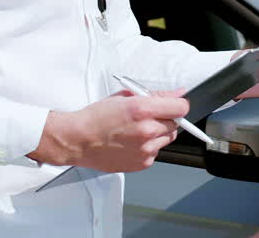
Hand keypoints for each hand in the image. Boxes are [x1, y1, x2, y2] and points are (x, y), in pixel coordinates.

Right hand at [28, 90, 186, 172]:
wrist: (78, 140)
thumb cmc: (96, 118)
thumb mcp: (124, 97)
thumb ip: (154, 95)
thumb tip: (176, 94)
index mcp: (142, 110)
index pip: (180, 107)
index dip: (177, 104)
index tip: (173, 105)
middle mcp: (147, 131)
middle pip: (175, 124)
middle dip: (166, 118)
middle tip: (148, 117)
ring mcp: (145, 149)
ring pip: (167, 139)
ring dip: (158, 133)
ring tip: (137, 130)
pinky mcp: (142, 163)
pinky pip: (156, 152)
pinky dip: (149, 147)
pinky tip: (132, 142)